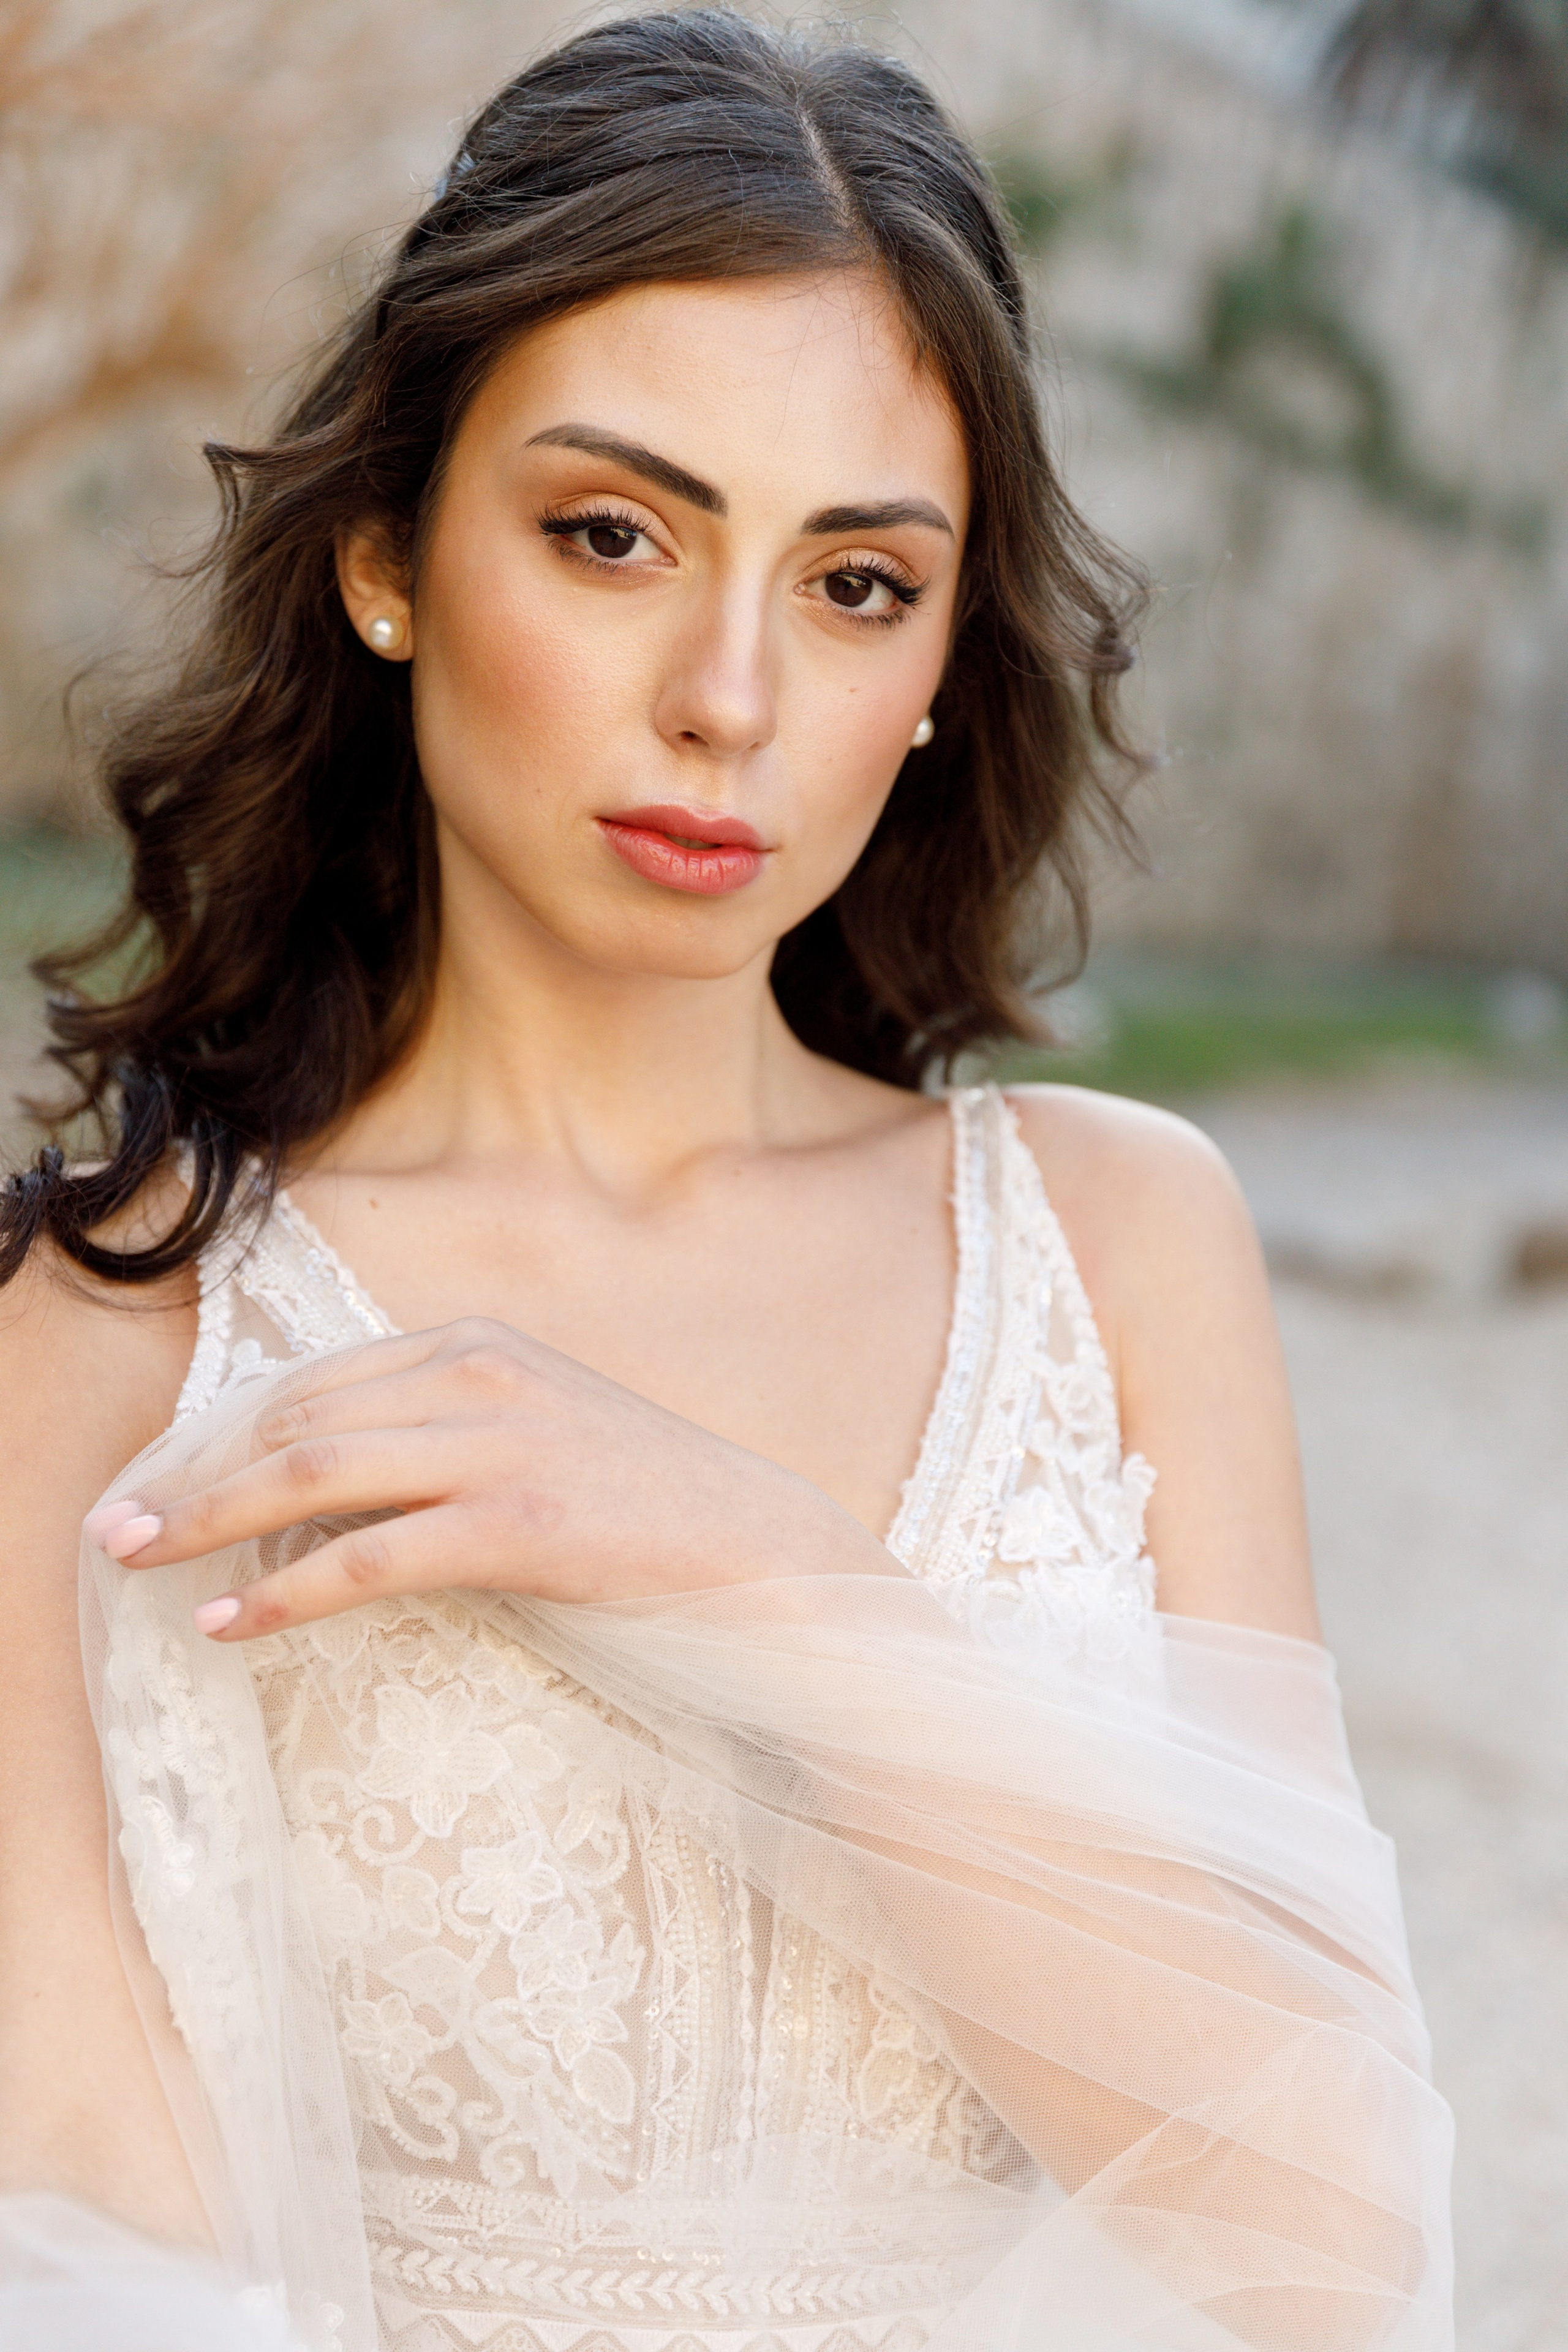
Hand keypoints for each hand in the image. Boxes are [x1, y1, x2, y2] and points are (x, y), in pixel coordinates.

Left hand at [83, 1317, 899, 1638]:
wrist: (763, 1551)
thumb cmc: (643, 1505)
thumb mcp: (536, 1434)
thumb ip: (442, 1432)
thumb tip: (326, 1473)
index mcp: (479, 1342)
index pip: (313, 1379)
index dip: (218, 1431)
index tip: (155, 1479)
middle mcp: (482, 1373)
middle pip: (294, 1415)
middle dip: (191, 1472)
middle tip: (113, 1527)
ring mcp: (504, 1443)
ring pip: (314, 1470)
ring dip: (209, 1519)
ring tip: (138, 1561)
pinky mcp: (522, 1523)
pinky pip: (370, 1554)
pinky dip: (284, 1589)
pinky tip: (228, 1620)